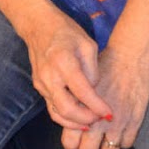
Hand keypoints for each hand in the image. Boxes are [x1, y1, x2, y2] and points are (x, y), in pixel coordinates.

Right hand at [24, 11, 111, 133]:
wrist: (38, 26)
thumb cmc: (66, 32)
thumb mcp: (88, 45)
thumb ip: (93, 70)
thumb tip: (94, 92)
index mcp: (64, 62)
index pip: (82, 92)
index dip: (97, 106)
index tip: (109, 113)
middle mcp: (50, 76)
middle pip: (66, 109)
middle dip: (86, 119)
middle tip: (100, 119)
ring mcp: (41, 84)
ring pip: (57, 113)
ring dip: (75, 122)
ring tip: (92, 122)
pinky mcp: (39, 88)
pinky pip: (52, 108)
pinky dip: (66, 117)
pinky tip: (79, 118)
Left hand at [64, 44, 148, 148]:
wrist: (130, 56)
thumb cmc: (106, 65)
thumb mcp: (83, 82)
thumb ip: (76, 104)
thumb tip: (72, 119)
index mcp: (81, 110)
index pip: (70, 142)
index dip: (72, 148)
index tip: (75, 147)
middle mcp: (97, 120)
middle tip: (92, 144)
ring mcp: (117, 123)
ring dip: (107, 146)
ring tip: (108, 137)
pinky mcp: (134, 121)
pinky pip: (127, 144)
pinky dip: (124, 139)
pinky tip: (123, 129)